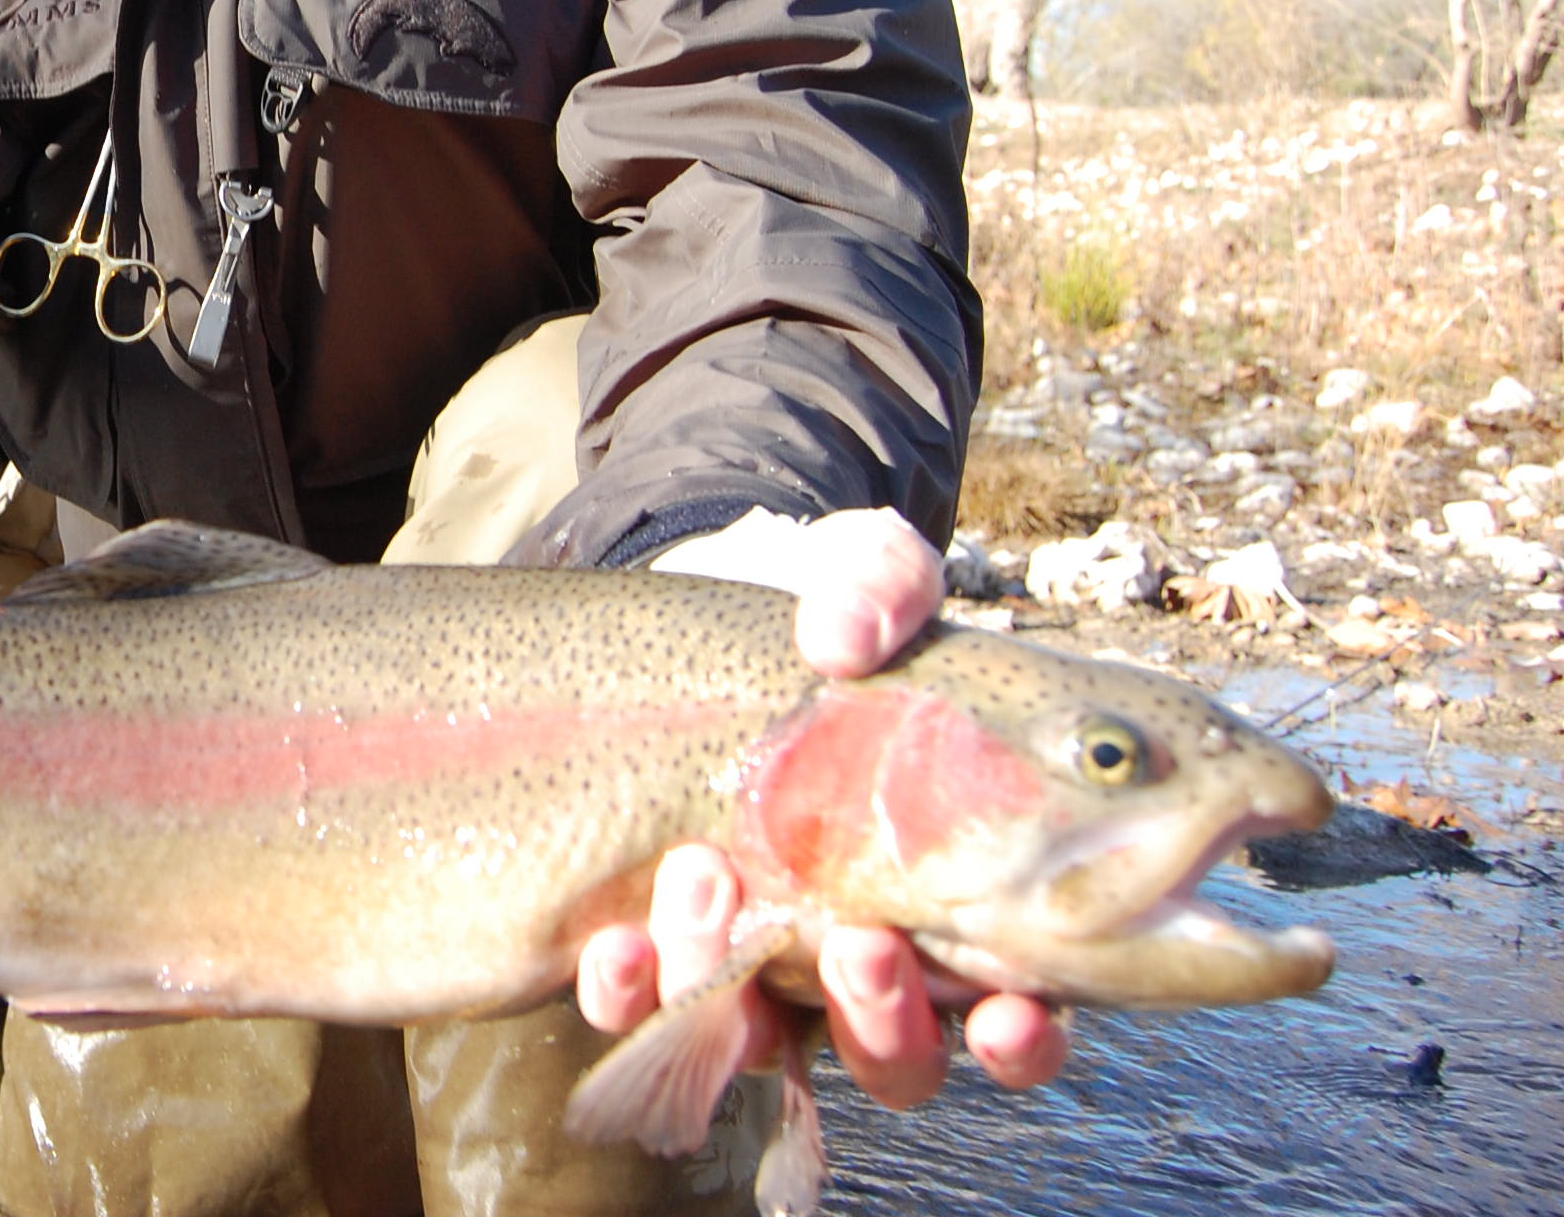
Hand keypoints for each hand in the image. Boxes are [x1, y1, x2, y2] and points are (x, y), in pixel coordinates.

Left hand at [574, 508, 1072, 1104]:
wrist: (697, 621)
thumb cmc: (820, 622)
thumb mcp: (862, 579)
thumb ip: (879, 588)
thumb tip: (844, 640)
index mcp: (959, 900)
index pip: (1015, 1018)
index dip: (1020, 1038)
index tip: (1006, 1009)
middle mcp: (869, 961)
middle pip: (896, 1055)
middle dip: (880, 1019)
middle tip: (856, 941)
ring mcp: (763, 964)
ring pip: (770, 1045)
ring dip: (741, 994)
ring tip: (709, 883)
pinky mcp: (664, 949)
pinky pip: (647, 1012)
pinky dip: (632, 996)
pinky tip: (614, 947)